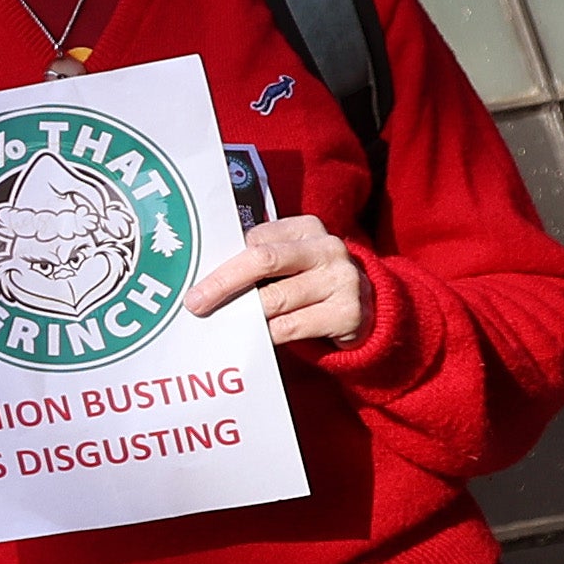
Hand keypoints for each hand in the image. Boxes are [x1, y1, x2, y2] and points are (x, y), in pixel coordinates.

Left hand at [187, 216, 365, 350]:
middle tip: (195, 302)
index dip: (224, 260)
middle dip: (223, 283)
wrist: (367, 308)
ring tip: (226, 322)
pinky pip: (291, 327)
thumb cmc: (311, 281)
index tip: (196, 278)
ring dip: (245, 315)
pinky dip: (267, 334)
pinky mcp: (348, 313)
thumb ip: (259, 259)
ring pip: (274, 300)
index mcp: (307, 227)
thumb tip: (207, 279)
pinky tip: (257, 336)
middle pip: (263, 261)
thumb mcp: (291, 260)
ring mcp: (341, 280)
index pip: (256, 238)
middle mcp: (327, 248)